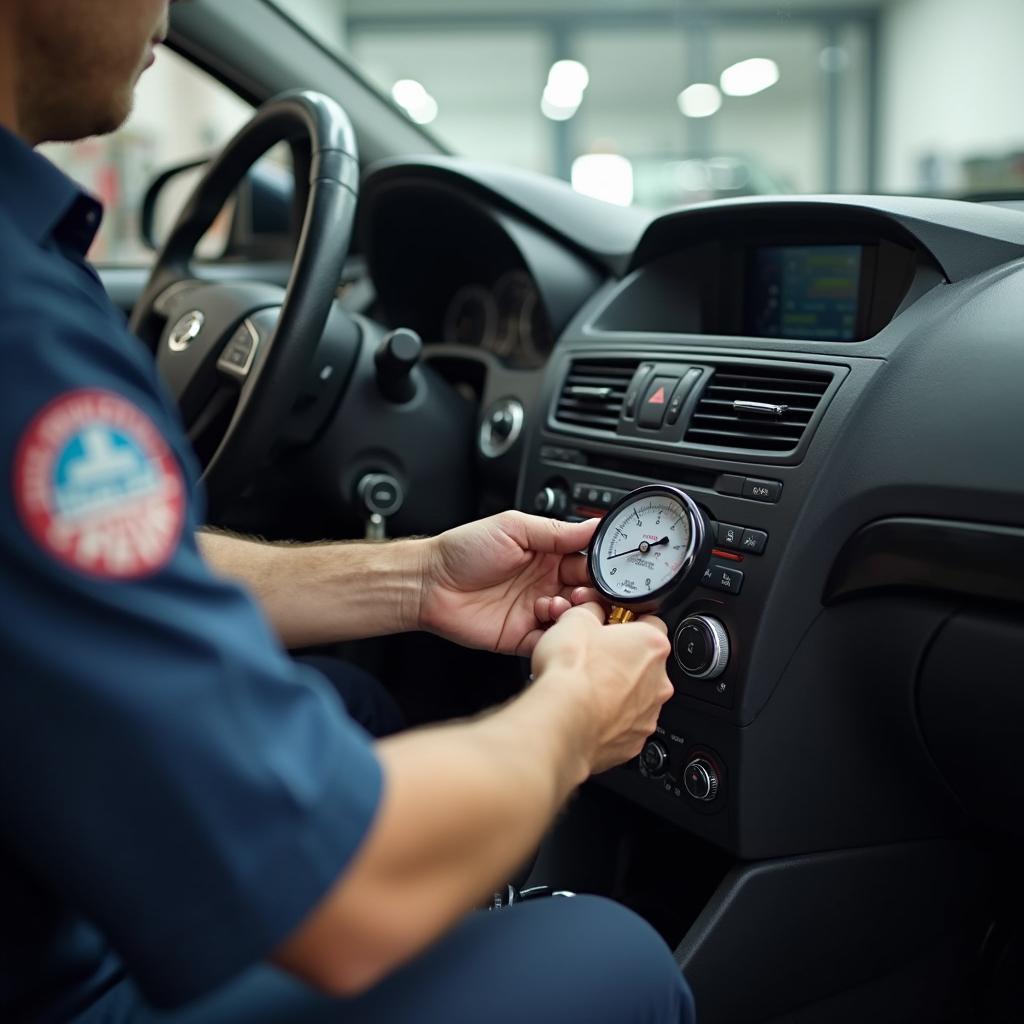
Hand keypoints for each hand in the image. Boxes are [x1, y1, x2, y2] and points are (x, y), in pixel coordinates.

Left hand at [419, 511, 602, 655]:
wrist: (429, 584)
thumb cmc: (463, 551)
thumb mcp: (513, 528)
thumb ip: (555, 531)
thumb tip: (593, 526)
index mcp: (548, 555)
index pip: (588, 562)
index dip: (601, 568)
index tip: (610, 570)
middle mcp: (546, 583)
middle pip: (587, 593)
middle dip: (593, 594)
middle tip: (581, 590)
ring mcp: (536, 611)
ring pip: (574, 619)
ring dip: (574, 613)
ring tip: (556, 603)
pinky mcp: (523, 637)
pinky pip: (551, 642)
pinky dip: (557, 637)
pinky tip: (548, 623)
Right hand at [530, 602, 672, 773]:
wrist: (561, 722)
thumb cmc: (571, 673)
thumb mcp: (574, 619)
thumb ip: (591, 611)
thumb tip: (592, 611)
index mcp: (651, 645)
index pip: (651, 623)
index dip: (626, 623)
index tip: (609, 627)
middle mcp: (658, 682)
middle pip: (644, 663)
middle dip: (621, 660)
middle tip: (593, 659)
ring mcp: (647, 715)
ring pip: (636, 697)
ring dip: (615, 692)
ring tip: (585, 689)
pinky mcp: (633, 744)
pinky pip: (624, 727)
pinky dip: (608, 720)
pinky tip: (586, 714)